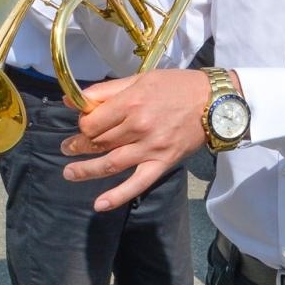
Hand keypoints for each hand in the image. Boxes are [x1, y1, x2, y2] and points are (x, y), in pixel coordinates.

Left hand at [60, 70, 211, 211]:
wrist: (215, 102)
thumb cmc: (178, 87)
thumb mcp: (141, 79)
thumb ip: (106, 90)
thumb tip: (72, 99)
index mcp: (131, 102)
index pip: (92, 121)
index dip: (82, 123)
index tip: (84, 122)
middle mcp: (138, 126)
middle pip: (97, 141)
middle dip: (79, 145)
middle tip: (69, 147)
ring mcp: (150, 147)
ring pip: (109, 163)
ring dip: (85, 171)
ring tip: (69, 172)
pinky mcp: (162, 163)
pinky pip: (136, 183)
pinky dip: (117, 196)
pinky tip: (99, 204)